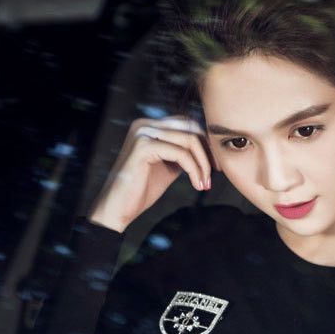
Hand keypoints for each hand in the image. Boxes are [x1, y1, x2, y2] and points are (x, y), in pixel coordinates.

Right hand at [88, 116, 220, 232]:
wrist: (118, 209)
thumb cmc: (141, 191)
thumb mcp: (168, 167)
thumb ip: (182, 154)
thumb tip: (208, 148)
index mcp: (150, 127)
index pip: (187, 124)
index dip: (206, 142)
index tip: (216, 165)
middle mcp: (145, 124)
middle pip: (191, 127)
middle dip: (208, 150)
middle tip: (217, 172)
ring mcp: (143, 133)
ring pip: (189, 139)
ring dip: (203, 163)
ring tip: (205, 183)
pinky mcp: (143, 147)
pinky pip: (181, 154)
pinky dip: (194, 169)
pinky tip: (197, 185)